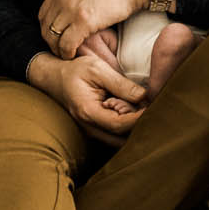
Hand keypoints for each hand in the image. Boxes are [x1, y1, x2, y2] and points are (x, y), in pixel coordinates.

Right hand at [27, 51, 145, 144]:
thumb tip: (144, 97)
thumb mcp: (97, 69)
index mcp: (88, 112)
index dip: (139, 119)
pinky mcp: (95, 129)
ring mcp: (91, 131)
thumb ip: (121, 84)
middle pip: (122, 138)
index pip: (120, 125)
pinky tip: (129, 109)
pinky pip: (115, 134)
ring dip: (132, 127)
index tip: (154, 107)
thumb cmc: (75, 70)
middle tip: (147, 106)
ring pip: (119, 139)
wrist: (54, 77)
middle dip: (138, 125)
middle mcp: (89, 128)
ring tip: (135, 106)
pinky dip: (126, 126)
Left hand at [38, 0, 148, 59]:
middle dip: (52, 41)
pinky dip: (68, 53)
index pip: (44, 14)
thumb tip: (74, 10)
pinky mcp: (83, 21)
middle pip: (46, 27)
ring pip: (53, 38)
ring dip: (59, 49)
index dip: (49, 29)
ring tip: (70, 54)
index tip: (58, 38)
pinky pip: (67, 44)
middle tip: (62, 50)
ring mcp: (71, 8)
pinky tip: (76, 55)